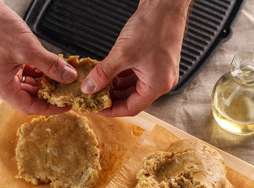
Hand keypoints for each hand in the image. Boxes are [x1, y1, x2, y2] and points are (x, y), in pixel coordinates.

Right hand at [0, 0, 76, 114]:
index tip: (65, 106)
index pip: (29, 106)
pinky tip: (46, 67)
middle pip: (26, 97)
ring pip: (24, 85)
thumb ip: (51, 65)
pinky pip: (20, 74)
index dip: (50, 108)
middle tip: (64, 91)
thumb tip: (68, 77)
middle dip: (47, 94)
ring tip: (58, 78)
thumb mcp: (29, 49)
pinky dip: (34, 72)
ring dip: (41, 82)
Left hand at [81, 0, 190, 116]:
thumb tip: (89, 88)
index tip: (96, 109)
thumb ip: (103, 74)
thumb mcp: (122, 54)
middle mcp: (161, 81)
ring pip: (133, 87)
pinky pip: (136, 76)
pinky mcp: (155, 62)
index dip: (111, 111)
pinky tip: (108, 74)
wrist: (165, 5)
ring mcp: (159, 72)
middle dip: (112, 99)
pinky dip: (121, 77)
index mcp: (158, 85)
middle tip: (93, 98)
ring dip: (116, 88)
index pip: (131, 108)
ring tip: (98, 86)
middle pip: (132, 98)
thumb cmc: (153, 26)